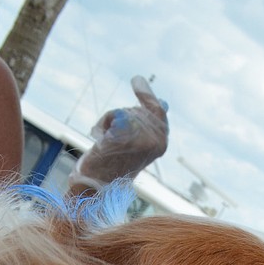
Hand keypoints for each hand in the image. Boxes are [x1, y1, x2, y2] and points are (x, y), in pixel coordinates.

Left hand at [70, 75, 168, 190]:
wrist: (99, 185)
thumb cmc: (116, 164)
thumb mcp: (137, 143)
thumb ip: (149, 123)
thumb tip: (164, 102)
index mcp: (162, 144)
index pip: (159, 111)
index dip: (147, 96)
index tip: (136, 79)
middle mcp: (156, 141)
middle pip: (138, 110)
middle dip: (122, 117)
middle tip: (112, 137)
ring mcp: (140, 139)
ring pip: (124, 112)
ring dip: (111, 122)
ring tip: (108, 143)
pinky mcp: (123, 136)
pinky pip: (113, 115)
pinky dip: (103, 124)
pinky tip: (101, 140)